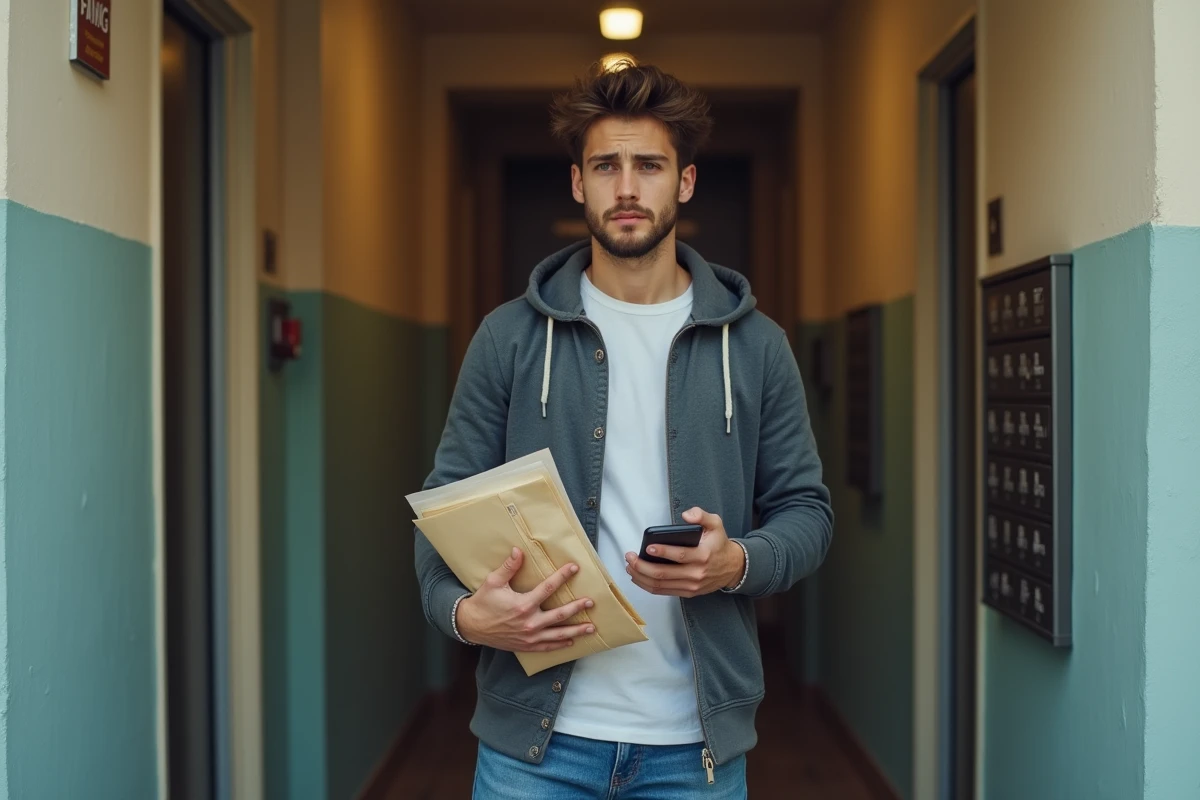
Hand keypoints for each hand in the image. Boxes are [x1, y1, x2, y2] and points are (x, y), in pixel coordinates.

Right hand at [456, 547, 596, 651]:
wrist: (471, 626)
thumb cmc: (483, 602)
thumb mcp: (493, 582)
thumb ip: (508, 567)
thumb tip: (518, 551)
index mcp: (523, 605)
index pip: (548, 588)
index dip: (562, 577)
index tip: (574, 568)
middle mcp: (529, 622)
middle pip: (560, 615)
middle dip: (577, 608)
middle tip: (590, 602)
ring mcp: (529, 637)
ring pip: (558, 634)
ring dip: (576, 630)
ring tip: (591, 627)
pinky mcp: (526, 646)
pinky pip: (547, 647)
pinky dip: (561, 645)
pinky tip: (572, 642)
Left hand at [623, 507, 745, 597]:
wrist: (732, 567)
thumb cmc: (719, 544)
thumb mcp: (716, 524)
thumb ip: (702, 515)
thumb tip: (686, 515)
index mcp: (703, 556)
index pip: (679, 555)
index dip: (662, 552)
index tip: (647, 547)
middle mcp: (696, 574)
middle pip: (664, 574)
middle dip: (642, 566)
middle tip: (630, 557)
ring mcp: (691, 586)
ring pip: (660, 585)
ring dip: (641, 577)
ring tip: (629, 567)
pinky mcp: (688, 592)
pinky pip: (664, 591)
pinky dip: (648, 586)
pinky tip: (638, 577)